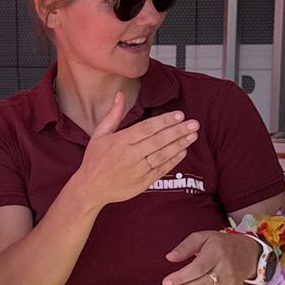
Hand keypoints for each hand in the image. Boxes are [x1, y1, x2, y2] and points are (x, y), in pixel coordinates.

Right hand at [74, 94, 198, 210]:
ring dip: (179, 145)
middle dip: (177, 131)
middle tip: (194, 124)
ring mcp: (138, 170)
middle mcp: (130, 155)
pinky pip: (161, 169)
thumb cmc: (94, 160)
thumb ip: (113, 115)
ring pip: (162, 155)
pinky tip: (183, 151)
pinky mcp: (143, 182)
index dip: (164, 121)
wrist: (91, 189)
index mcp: (120, 142)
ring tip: (193, 135)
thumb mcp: (99, 135)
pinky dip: (173, 161)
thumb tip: (120, 95)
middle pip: (158, 141)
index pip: (146, 128)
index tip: (179, 115)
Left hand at [159, 229, 260, 284]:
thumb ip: (186, 246)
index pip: (198, 268)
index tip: (165, 282)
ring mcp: (228, 283)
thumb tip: (169, 257)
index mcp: (217, 252)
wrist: (248, 254)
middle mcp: (224, 269)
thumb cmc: (220, 244)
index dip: (181, 277)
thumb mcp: (203, 237)